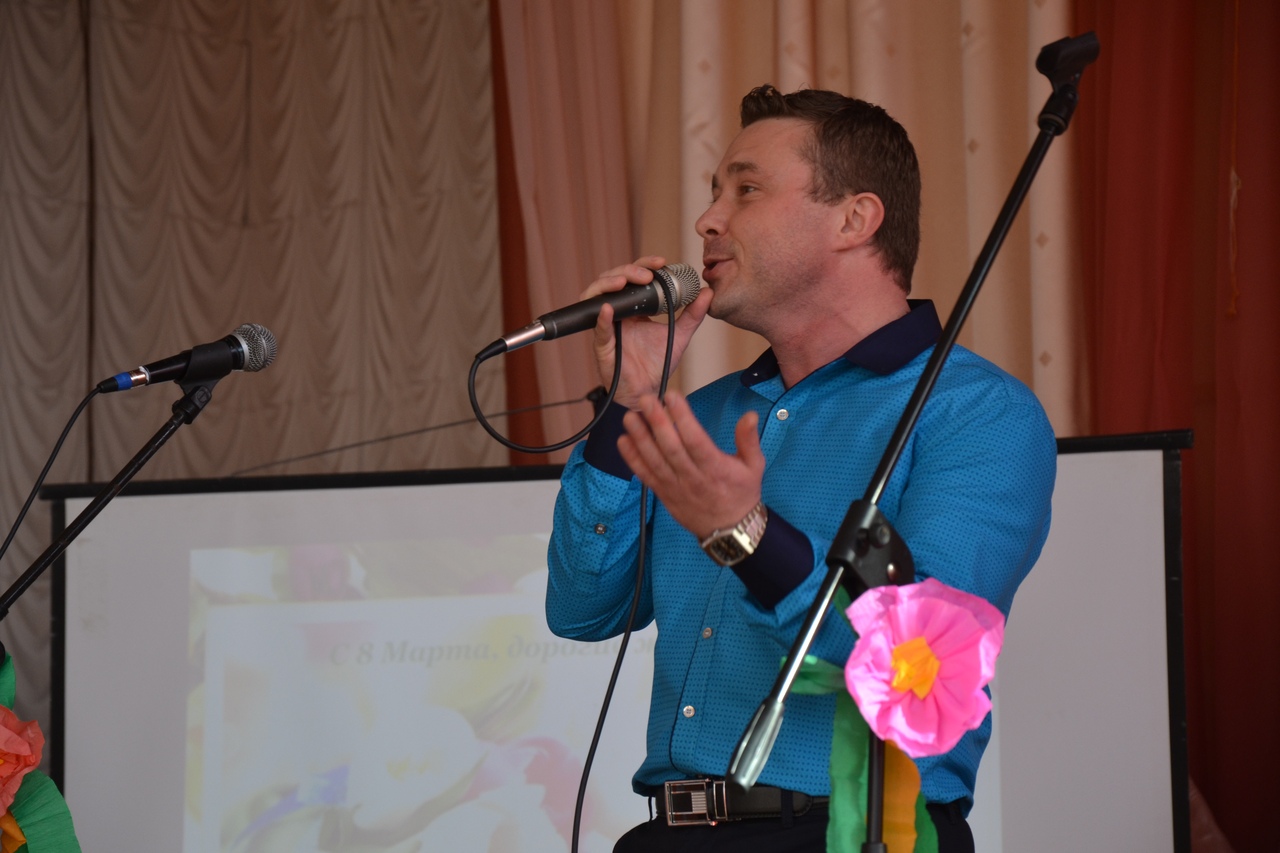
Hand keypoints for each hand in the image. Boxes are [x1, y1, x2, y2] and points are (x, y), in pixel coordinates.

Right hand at [584, 256, 711, 409]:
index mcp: (635, 308)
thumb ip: (692, 315)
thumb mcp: (679, 335)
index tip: (661, 263)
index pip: (634, 277)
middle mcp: (618, 314)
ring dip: (609, 284)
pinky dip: (600, 318)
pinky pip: (597, 329)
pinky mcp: (602, 345)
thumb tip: (707, 292)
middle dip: (628, 270)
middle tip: (647, 274)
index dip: (644, 265)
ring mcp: (608, 327)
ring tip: (625, 282)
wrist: (649, 391)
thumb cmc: (657, 364)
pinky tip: (607, 309)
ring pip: (596, 296)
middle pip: (614, 280)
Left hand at [617, 391, 763, 539]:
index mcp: (716, 468)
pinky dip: (633, 459)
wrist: (731, 530)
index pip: (696, 441)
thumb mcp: (753, 466)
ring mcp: (676, 487)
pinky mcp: (664, 495)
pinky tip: (623, 441)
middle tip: (645, 400)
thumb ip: (748, 439)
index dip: (683, 418)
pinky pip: (646, 476)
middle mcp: (693, 478)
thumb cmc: (742, 493)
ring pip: (655, 461)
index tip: (672, 397)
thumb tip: (749, 415)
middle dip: (657, 422)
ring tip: (630, 417)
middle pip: (671, 448)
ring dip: (640, 438)